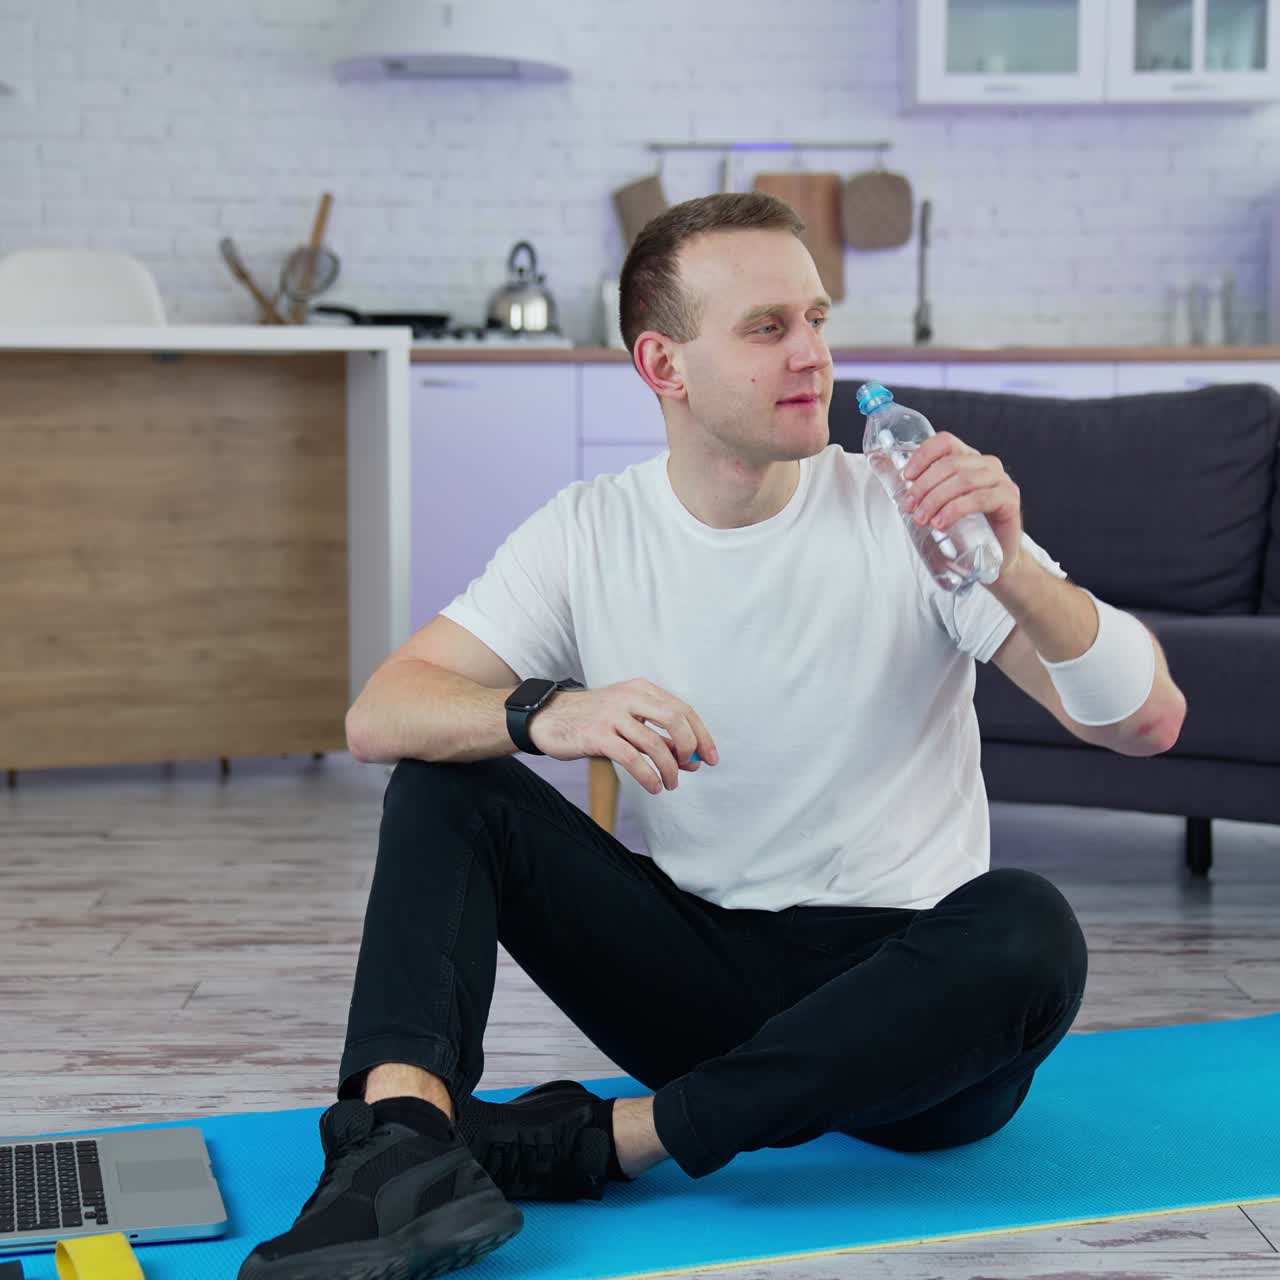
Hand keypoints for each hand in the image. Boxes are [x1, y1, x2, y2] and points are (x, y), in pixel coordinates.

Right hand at [529, 678, 718, 794]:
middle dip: (690, 748)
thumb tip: (691, 760)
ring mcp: (612, 715)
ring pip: (654, 744)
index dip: (702, 735)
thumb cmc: (593, 720)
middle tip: (692, 768)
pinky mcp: (597, 735)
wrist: (548, 717)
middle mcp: (629, 697)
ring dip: (669, 769)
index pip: (683, 709)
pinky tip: (654, 787)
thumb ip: (656, 734)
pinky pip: (632, 758)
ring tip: (670, 785)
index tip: (711, 757)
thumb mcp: (627, 718)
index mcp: (641, 689)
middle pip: (675, 720)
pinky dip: (648, 776)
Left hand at [899, 432, 1022, 577]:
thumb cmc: (966, 529)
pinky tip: (941, 523)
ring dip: (935, 499)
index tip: (906, 476)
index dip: (923, 455)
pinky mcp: (1009, 500)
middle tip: (909, 507)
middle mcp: (986, 465)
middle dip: (924, 486)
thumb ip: (925, 492)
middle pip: (950, 464)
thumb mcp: (942, 505)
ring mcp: (1001, 481)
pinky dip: (955, 510)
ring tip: (922, 519)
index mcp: (968, 459)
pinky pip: (980, 498)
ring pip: (963, 480)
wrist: (995, 556)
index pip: (945, 442)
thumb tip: (892, 482)